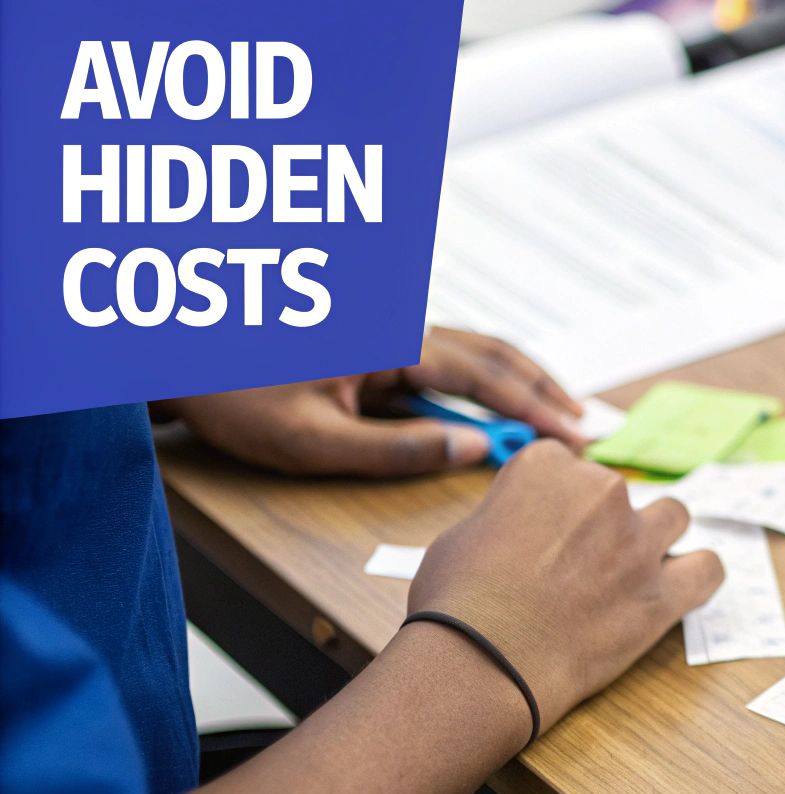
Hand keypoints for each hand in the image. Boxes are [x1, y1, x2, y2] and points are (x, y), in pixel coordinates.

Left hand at [156, 327, 586, 476]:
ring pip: (474, 353)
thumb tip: (476, 452)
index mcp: (390, 340)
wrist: (172, 355)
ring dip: (519, 386)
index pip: (484, 375)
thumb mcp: (315, 440)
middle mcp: (397, 325)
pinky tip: (500, 412)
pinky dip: (484, 385)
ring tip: (559, 417)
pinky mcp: (375, 344)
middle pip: (493, 353)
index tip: (578, 437)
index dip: (536, 409)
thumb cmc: (232, 395)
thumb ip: (400, 449)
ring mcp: (387, 331)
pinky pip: (446, 362)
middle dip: (544, 390)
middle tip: (588, 428)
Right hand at [405, 441, 724, 725]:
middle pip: (617, 492)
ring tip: (630, 569)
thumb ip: (507, 518)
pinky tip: (683, 585)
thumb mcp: (462, 535)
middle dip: (600, 522)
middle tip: (575, 563)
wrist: (484, 660)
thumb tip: (520, 534)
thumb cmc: (459, 602)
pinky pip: (707, 569)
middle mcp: (602, 492)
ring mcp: (638, 542)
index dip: (554, 502)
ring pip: (672, 517)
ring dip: (655, 537)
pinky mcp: (662, 593)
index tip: (543, 530)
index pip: (565, 465)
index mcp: (548, 467)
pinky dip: (699, 574)